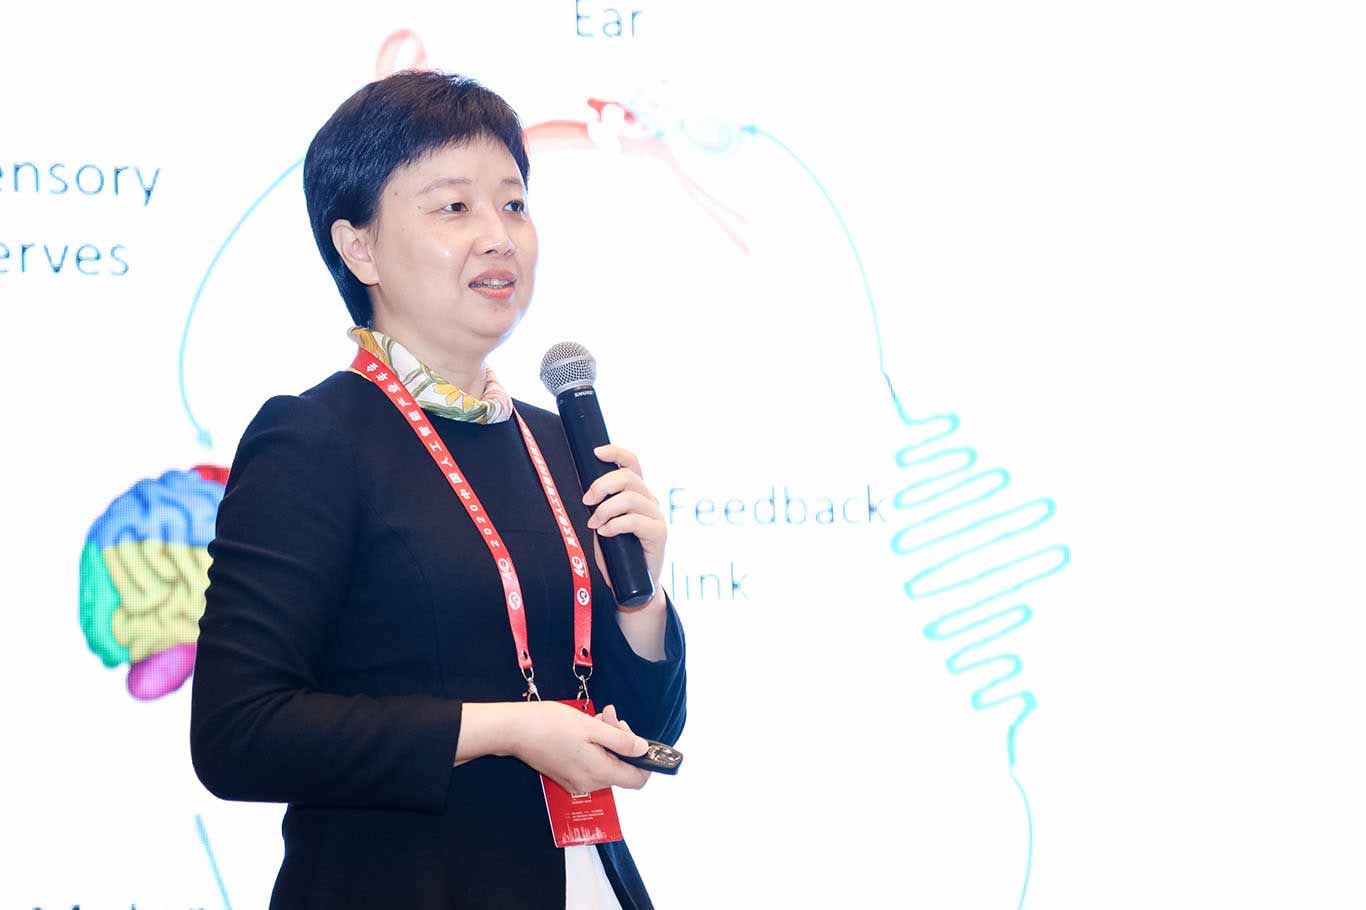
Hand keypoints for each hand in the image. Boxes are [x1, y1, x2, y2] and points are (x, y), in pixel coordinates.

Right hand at [509, 701, 650, 793]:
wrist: (515, 730)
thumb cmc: (550, 725)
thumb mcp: (593, 727)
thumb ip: (621, 741)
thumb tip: (643, 750)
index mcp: (599, 773)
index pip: (637, 779)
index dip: (644, 760)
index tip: (637, 738)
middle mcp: (589, 783)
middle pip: (621, 767)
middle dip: (622, 740)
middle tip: (610, 717)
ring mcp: (576, 781)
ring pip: (606, 763)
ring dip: (608, 740)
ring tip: (598, 717)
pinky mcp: (566, 775)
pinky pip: (591, 763)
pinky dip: (595, 746)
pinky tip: (587, 727)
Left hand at [582, 444, 665, 602]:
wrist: (631, 585)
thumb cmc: (616, 554)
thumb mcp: (604, 523)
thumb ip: (602, 506)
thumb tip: (585, 491)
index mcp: (637, 493)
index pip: (632, 463)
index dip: (616, 452)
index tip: (596, 453)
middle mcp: (650, 500)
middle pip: (628, 477)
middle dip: (602, 486)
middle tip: (587, 501)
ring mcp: (656, 516)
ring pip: (629, 498)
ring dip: (605, 510)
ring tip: (596, 525)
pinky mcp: (659, 533)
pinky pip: (634, 521)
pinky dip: (614, 525)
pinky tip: (605, 533)